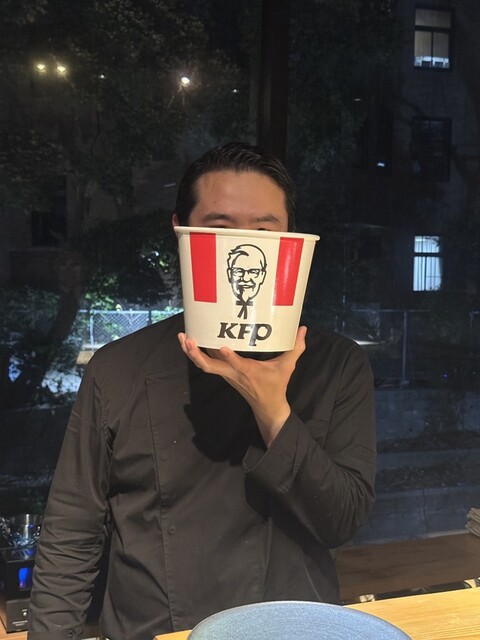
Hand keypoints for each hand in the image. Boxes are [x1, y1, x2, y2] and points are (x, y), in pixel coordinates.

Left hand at [178, 326, 306, 446]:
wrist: (267, 407)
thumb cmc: (276, 385)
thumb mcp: (288, 367)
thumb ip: (296, 347)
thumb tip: (303, 328)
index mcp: (248, 372)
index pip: (237, 365)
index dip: (229, 357)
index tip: (222, 347)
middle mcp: (233, 373)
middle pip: (209, 366)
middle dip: (195, 354)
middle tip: (186, 338)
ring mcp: (226, 374)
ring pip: (204, 365)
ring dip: (191, 352)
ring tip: (182, 337)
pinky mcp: (224, 373)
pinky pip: (207, 363)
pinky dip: (197, 353)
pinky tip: (191, 340)